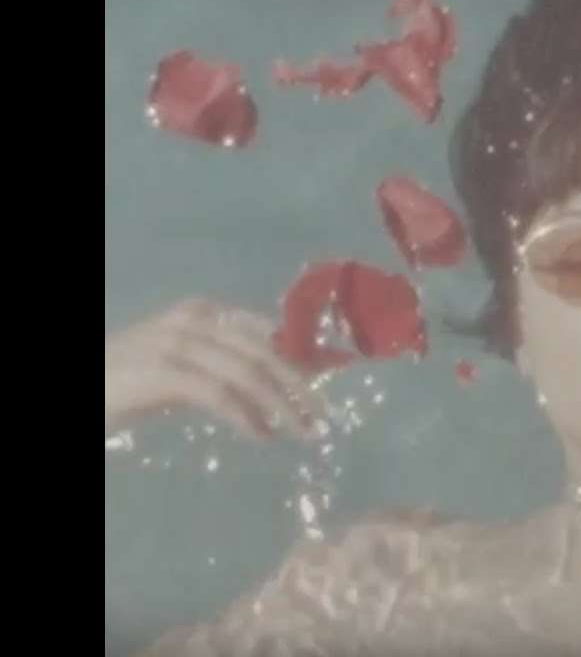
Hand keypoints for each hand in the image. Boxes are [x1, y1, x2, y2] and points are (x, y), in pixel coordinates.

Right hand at [105, 297, 327, 441]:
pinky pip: (220, 396)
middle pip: (264, 353)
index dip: (299, 359)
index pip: (265, 332)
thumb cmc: (129, 382)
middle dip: (299, 386)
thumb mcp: (185, 371)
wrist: (87, 386)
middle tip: (323, 417)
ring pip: (249, 374)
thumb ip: (226, 374)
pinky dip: (247, 418)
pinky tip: (262, 436)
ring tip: (302, 433)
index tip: (324, 385)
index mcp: (204, 313)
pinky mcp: (165, 372)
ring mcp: (179, 344)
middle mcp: (195, 321)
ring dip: (282, 406)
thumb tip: (275, 402)